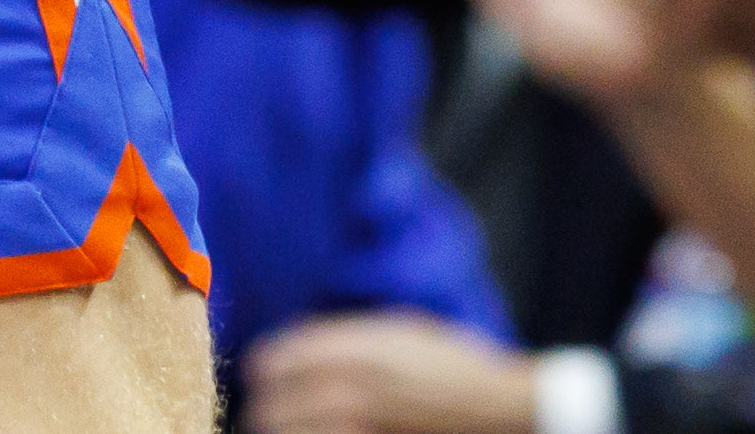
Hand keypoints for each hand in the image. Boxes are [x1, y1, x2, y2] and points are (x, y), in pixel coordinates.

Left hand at [242, 315, 540, 433]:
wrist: (496, 408)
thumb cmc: (452, 363)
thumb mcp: (401, 331)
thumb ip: (350, 336)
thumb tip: (301, 345)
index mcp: (358, 348)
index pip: (281, 357)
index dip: (263, 365)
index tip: (257, 370)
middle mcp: (354, 386)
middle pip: (275, 402)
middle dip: (266, 403)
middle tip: (265, 405)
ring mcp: (360, 425)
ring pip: (289, 433)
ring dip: (280, 429)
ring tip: (281, 426)